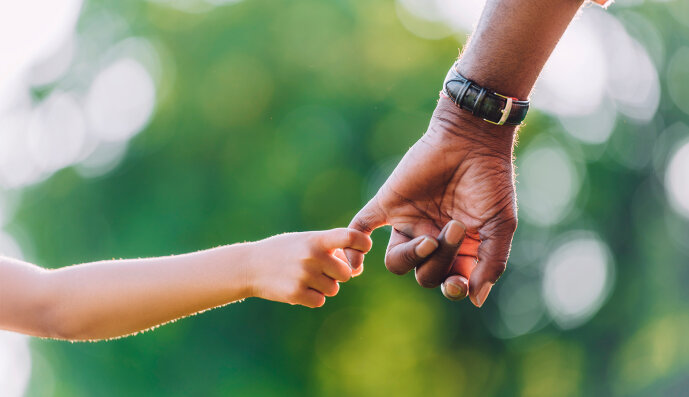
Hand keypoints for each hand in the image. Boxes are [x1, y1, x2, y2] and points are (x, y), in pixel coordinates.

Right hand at [248, 228, 371, 307]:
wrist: (250, 266)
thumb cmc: (285, 252)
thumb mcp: (306, 242)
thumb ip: (332, 251)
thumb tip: (358, 270)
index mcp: (316, 240)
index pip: (349, 237)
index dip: (362, 243)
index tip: (365, 247)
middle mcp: (312, 256)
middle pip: (346, 274)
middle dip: (336, 274)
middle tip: (318, 269)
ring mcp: (304, 275)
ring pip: (333, 289)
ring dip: (323, 287)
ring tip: (304, 277)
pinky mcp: (296, 293)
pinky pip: (319, 301)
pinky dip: (312, 297)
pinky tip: (297, 287)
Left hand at [346, 96, 517, 306]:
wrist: (471, 139)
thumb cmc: (491, 181)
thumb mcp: (500, 224)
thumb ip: (492, 262)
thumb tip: (476, 299)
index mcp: (459, 248)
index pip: (448, 282)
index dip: (451, 289)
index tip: (458, 283)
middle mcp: (431, 239)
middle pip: (424, 275)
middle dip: (440, 260)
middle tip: (455, 228)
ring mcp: (408, 222)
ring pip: (395, 262)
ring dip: (411, 257)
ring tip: (429, 238)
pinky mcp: (387, 204)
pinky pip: (362, 228)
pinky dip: (355, 245)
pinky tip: (355, 262)